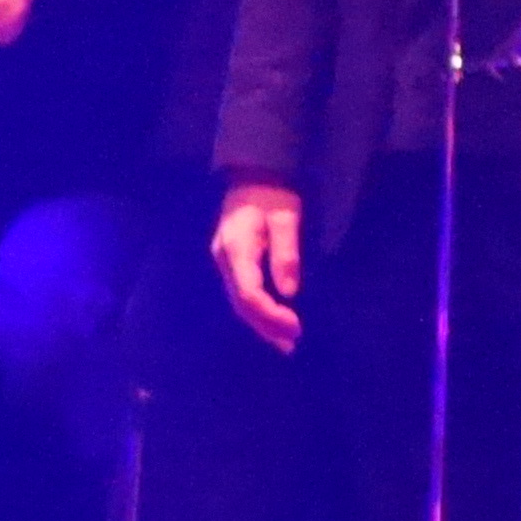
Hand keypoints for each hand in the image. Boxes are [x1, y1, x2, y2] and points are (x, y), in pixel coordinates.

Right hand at [212, 180, 306, 352]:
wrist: (253, 176)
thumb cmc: (273, 194)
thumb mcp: (286, 217)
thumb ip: (287, 253)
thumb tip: (289, 292)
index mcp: (236, 249)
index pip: (248, 293)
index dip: (270, 315)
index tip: (295, 327)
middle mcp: (225, 260)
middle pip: (241, 304)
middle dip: (266, 326)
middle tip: (292, 344)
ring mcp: (225, 263)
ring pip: (239, 302)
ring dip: (262, 324)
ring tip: (285, 342)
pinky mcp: (232, 264)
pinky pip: (242, 294)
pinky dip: (258, 311)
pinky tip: (273, 321)